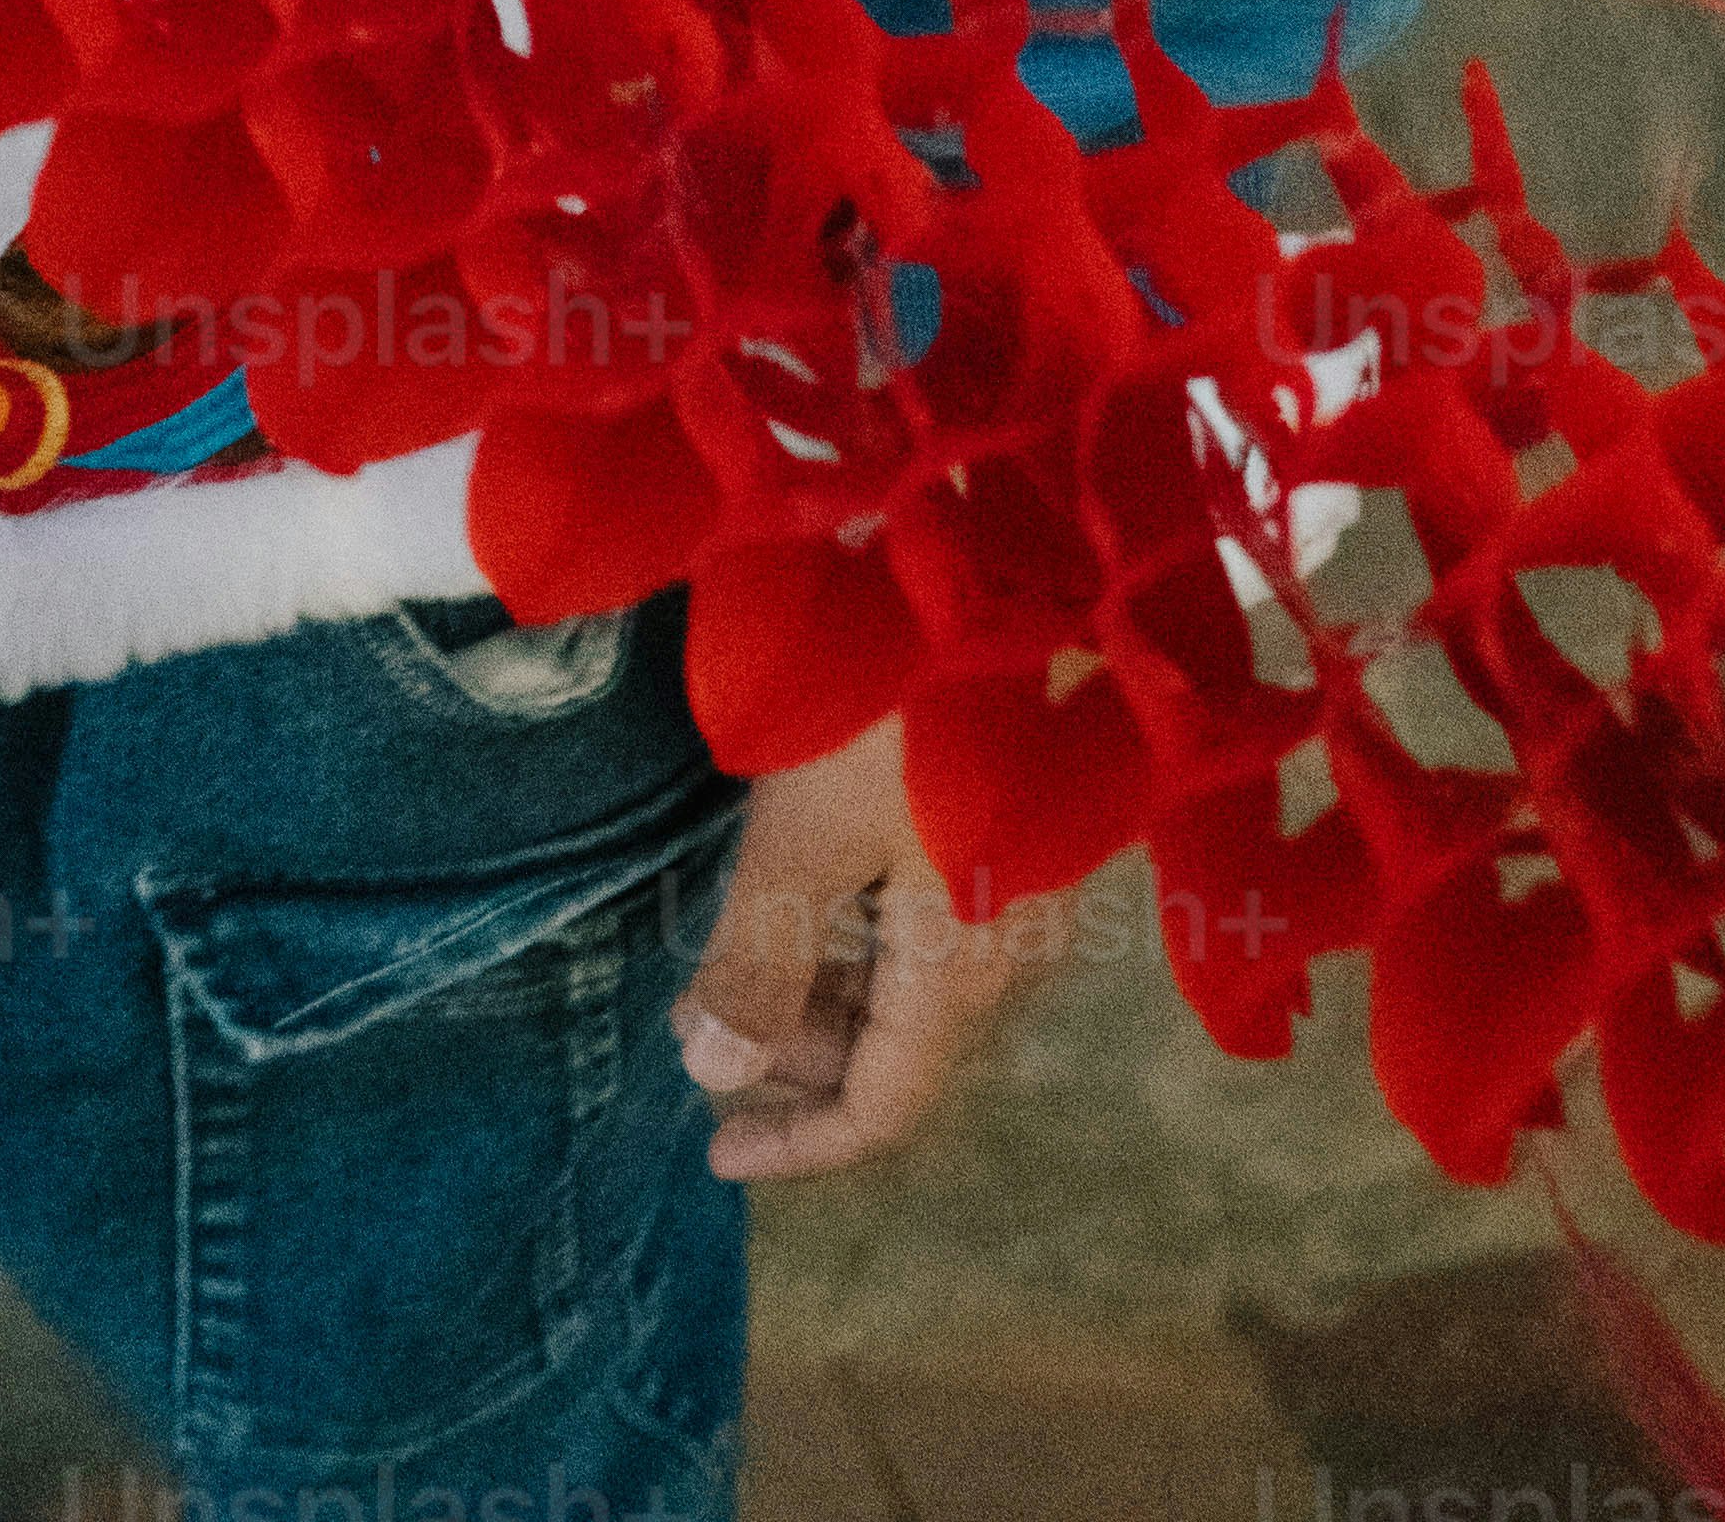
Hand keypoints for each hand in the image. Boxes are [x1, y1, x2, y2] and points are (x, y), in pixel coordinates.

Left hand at [668, 722, 1065, 1183]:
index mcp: (963, 975)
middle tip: (694, 1023)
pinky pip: (938, 922)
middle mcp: (1011, 951)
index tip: (714, 1154)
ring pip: (919, 982)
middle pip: (902, 1049)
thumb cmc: (903, 697)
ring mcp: (1026, 887)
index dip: (798, 1145)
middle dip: (797, 1056)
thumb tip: (712, 1071)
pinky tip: (807, 890)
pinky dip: (866, 935)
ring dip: (828, 990)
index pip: (885, 1109)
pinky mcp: (1023, 824)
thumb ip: (759, 955)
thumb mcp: (805, 827)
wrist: (1030, 571)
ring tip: (728, 956)